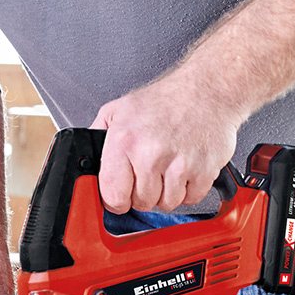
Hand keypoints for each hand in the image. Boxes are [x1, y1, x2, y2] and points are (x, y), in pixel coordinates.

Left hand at [92, 76, 243, 212]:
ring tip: (168, 169)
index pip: (113, 196)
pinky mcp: (204, 170)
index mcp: (125, 141)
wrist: (208, 90)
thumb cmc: (165, 100)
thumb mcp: (119, 110)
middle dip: (143, 193)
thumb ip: (98, 136)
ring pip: (167, 204)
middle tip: (149, 173)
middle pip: (141, 203)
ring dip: (166, 193)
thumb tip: (86, 161)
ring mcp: (180, 164)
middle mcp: (151, 154)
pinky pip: (191, 199)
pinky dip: (188, 190)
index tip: (122, 194)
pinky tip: (185, 170)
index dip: (116, 199)